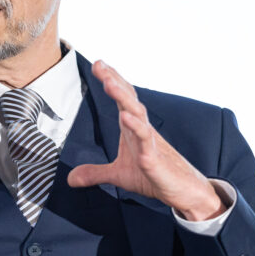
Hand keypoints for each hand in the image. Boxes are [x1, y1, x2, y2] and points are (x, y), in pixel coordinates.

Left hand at [67, 61, 225, 220]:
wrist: (183, 191)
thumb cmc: (154, 176)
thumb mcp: (119, 175)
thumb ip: (95, 173)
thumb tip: (71, 178)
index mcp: (133, 129)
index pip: (122, 100)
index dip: (111, 81)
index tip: (98, 64)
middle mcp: (142, 130)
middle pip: (128, 100)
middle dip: (114, 80)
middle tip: (100, 65)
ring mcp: (150, 142)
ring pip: (137, 114)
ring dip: (123, 97)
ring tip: (109, 82)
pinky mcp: (154, 159)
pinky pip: (146, 140)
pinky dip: (136, 127)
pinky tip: (125, 117)